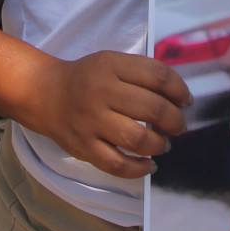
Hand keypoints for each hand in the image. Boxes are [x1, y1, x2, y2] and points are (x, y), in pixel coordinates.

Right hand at [29, 50, 190, 179]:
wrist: (44, 94)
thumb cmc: (87, 78)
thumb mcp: (111, 62)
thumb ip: (141, 74)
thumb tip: (179, 98)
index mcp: (111, 66)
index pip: (158, 76)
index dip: (179, 90)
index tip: (185, 101)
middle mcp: (100, 92)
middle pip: (153, 109)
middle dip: (175, 121)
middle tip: (178, 126)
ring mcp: (91, 121)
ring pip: (137, 139)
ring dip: (160, 145)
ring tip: (164, 144)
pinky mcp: (83, 147)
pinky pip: (117, 164)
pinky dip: (139, 169)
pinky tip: (149, 165)